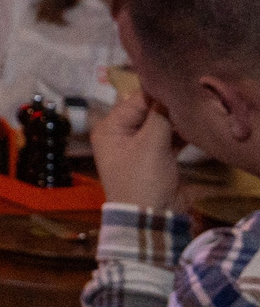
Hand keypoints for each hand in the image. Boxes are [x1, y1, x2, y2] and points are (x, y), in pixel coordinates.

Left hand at [94, 89, 187, 213]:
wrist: (149, 219)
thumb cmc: (142, 179)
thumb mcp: (150, 145)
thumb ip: (159, 116)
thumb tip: (168, 91)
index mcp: (110, 128)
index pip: (134, 100)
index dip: (157, 93)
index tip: (179, 87)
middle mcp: (121, 134)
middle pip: (148, 111)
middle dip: (168, 107)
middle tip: (190, 100)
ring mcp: (139, 146)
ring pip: (161, 124)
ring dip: (177, 120)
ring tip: (195, 114)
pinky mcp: (157, 158)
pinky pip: (169, 138)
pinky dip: (181, 134)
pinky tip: (196, 128)